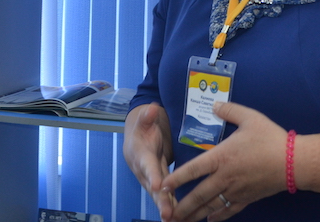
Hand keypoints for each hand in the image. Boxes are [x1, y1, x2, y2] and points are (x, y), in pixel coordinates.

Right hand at [123, 103, 175, 219]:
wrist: (138, 134)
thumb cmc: (144, 125)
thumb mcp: (144, 117)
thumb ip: (147, 116)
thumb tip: (150, 109)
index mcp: (139, 153)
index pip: (146, 165)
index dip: (152, 174)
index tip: (157, 185)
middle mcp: (143, 169)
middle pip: (153, 186)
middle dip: (161, 200)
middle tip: (167, 213)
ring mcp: (151, 177)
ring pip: (159, 194)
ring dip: (167, 207)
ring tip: (174, 220)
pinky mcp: (160, 181)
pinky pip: (166, 195)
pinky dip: (172, 206)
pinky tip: (181, 217)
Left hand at [160, 101, 288, 221]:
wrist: (293, 162)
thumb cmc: (270, 138)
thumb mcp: (250, 117)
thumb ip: (229, 110)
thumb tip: (214, 104)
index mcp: (222, 157)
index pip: (193, 170)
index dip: (176, 178)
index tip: (162, 185)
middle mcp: (225, 177)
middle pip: (198, 194)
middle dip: (181, 206)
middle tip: (166, 213)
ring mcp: (236, 190)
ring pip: (210, 206)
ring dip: (194, 214)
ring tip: (181, 221)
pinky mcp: (247, 198)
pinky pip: (228, 210)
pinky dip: (217, 216)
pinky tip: (209, 219)